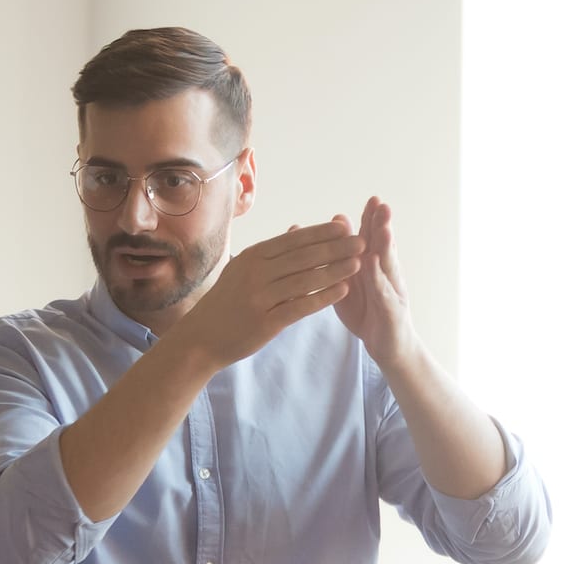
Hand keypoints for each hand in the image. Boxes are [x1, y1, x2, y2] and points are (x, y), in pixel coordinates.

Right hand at [166, 219, 362, 369]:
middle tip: (362, 242)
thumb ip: (272, 253)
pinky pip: (301, 306)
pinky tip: (344, 291)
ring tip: (358, 264)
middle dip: (336, 248)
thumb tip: (297, 230)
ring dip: (335, 270)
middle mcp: (256, 273)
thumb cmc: (226, 302)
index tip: (345, 226)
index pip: (293, 240)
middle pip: (304, 257)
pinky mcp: (266, 321)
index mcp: (253, 257)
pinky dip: (324, 297)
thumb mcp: (243, 270)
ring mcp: (260, 297)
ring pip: (306, 279)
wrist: (201, 337)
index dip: (321, 232)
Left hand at [334, 197, 415, 367]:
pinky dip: (377, 279)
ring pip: (387, 266)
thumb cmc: (367, 312)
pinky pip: (382, 294)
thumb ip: (340, 259)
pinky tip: (372, 265)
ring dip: (385, 247)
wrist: (388, 349)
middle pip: (383, 247)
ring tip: (383, 229)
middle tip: (382, 204)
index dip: (372, 219)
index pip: (373, 239)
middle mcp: (386, 276)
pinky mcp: (390, 313)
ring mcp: (391, 293)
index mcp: (373, 267)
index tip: (372, 198)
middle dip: (383, 225)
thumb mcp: (349, 284)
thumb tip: (331, 230)